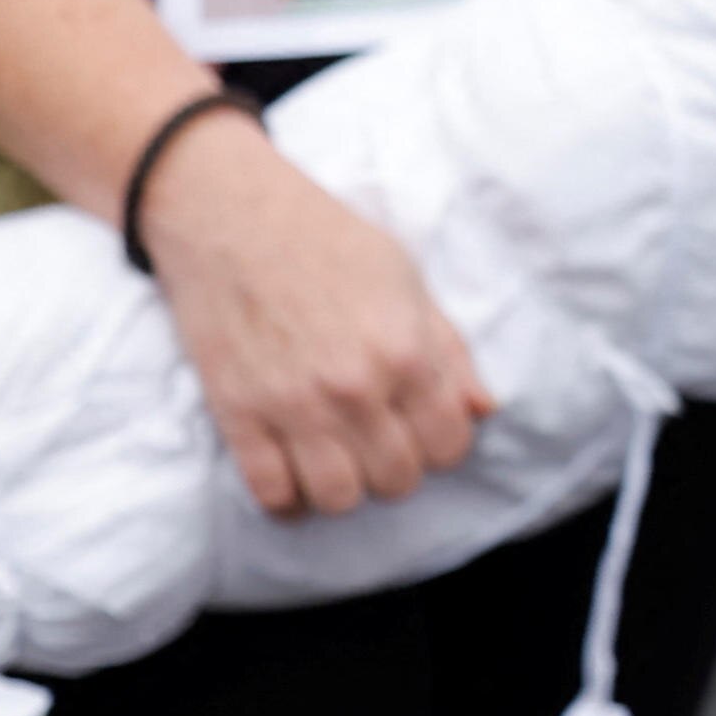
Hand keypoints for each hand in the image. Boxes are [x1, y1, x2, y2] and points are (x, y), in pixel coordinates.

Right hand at [140, 109, 495, 518]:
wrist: (230, 216)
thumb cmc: (328, 241)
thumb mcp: (408, 281)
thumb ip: (450, 352)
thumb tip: (484, 410)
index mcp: (405, 353)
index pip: (449, 446)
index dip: (443, 444)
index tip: (425, 431)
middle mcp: (353, 388)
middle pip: (396, 481)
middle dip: (397, 469)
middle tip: (381, 444)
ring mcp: (292, 406)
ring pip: (337, 499)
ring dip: (345, 490)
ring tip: (340, 462)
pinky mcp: (237, 413)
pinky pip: (270, 493)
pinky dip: (287, 500)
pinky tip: (295, 477)